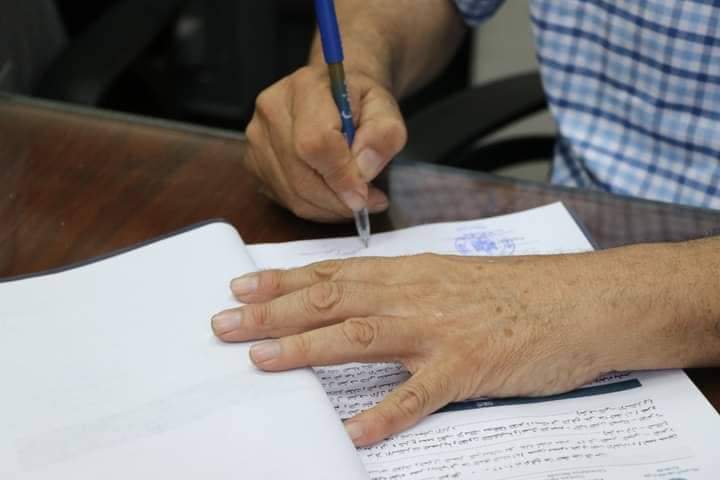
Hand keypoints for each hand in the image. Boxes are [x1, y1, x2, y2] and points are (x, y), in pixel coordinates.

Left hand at [210, 252, 659, 445]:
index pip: (332, 274)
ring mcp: (439, 329)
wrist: (580, 300)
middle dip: (273, 312)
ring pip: (360, 335)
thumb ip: (402, 289)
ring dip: (307, 349)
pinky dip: (385, 415)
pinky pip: (419, 394)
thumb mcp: (449, 279)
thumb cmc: (515, 292)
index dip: (282, 281)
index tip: (240, 287)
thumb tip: (355, 303)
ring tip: (262, 361)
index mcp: (409, 273)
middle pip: (331, 300)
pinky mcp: (468, 366)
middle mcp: (414, 294)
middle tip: (223, 324)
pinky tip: (354, 434)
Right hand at [242, 65, 406, 221]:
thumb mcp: (386, 109)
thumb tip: (364, 170)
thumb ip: (384, 136)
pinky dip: (313, 207)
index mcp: (305, 87)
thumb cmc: (359, 101)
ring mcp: (257, 137)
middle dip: (338, 200)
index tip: (365, 193)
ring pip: (292, 194)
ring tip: (355, 200)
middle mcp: (272, 109)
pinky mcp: (253, 161)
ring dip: (328, 208)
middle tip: (367, 203)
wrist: (333, 93)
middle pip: (300, 175)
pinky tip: (333, 197)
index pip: (315, 143)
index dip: (341, 176)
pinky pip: (283, 198)